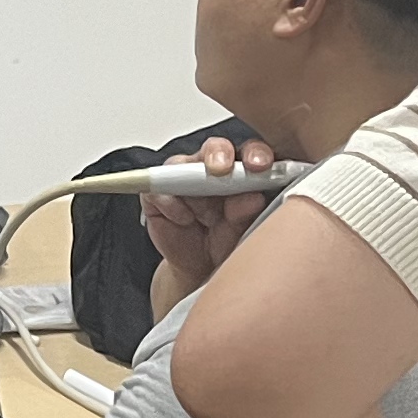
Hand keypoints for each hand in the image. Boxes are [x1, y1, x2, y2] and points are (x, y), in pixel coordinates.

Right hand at [140, 133, 275, 313]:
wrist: (199, 269)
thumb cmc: (225, 243)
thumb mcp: (240, 232)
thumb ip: (246, 213)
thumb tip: (253, 197)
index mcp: (240, 173)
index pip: (250, 152)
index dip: (256, 154)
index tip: (260, 165)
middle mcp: (210, 170)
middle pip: (215, 148)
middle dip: (219, 155)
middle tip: (222, 170)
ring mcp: (181, 179)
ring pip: (182, 164)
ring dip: (192, 186)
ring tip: (204, 216)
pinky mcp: (157, 195)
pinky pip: (157, 189)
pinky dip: (170, 204)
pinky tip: (183, 220)